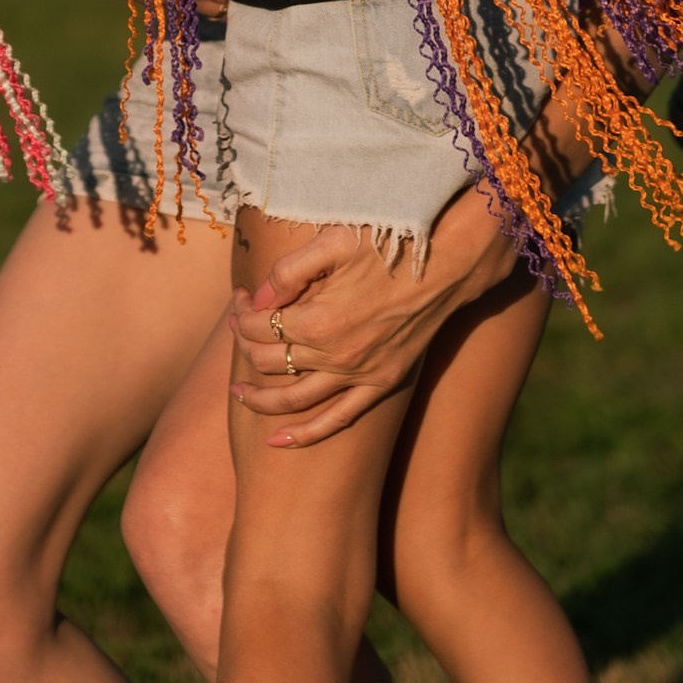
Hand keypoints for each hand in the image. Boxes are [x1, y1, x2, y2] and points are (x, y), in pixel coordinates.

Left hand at [228, 182, 517, 447]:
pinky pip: (338, 420)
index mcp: (319, 319)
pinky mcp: (381, 384)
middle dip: (245, 345)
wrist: (444, 264)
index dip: (240, 314)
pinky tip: (278, 440)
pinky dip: (306, 434)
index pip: (258, 326)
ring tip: (237, 392)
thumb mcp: (333, 242)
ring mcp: (359, 375)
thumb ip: (289, 270)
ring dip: (260, 398)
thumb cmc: (387, 244)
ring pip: (294, 399)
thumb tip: (257, 299)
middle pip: (270, 361)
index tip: (238, 299)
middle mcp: (335, 356)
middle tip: (237, 330)